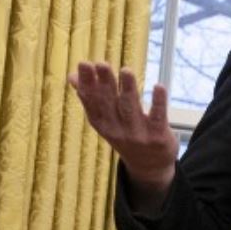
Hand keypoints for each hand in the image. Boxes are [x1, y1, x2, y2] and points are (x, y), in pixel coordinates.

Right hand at [68, 62, 178, 211]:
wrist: (149, 166)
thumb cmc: (125, 134)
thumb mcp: (105, 120)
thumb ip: (91, 98)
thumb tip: (71, 76)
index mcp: (102, 124)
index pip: (92, 102)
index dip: (87, 84)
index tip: (84, 64)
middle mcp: (117, 130)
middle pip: (110, 103)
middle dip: (105, 83)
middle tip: (101, 63)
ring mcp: (138, 134)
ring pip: (131, 108)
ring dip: (128, 89)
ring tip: (126, 70)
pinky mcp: (158, 136)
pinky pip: (158, 117)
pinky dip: (159, 102)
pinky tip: (159, 86)